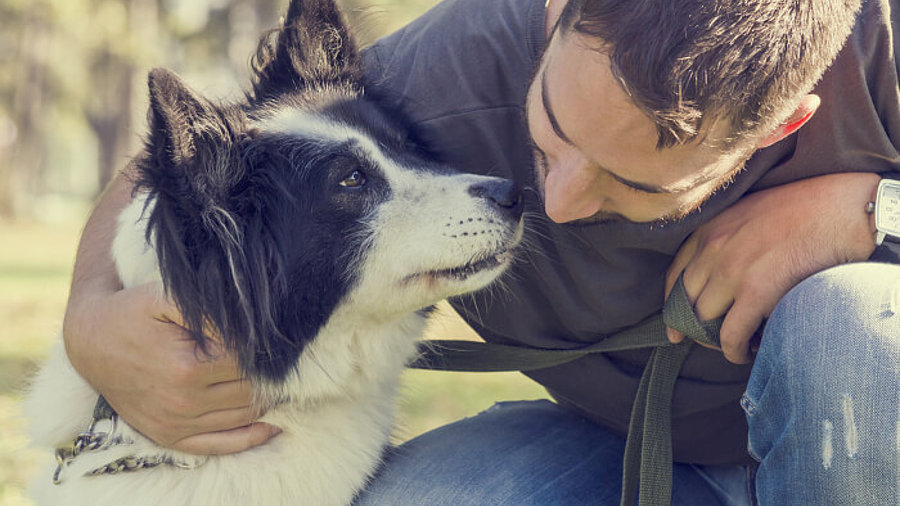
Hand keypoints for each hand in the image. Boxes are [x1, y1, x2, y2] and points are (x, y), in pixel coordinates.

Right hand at [63, 282, 279, 453]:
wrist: (90, 340)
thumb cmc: (132, 312)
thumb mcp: (166, 296)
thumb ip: (210, 309)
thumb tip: (251, 323)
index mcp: (187, 368)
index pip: (251, 363)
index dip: (268, 349)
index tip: (278, 338)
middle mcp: (183, 402)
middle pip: (252, 391)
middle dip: (273, 374)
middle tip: (286, 358)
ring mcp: (176, 424)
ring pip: (244, 417)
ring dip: (268, 400)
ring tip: (281, 379)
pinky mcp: (170, 436)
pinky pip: (222, 444)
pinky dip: (252, 436)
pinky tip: (273, 422)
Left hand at [665, 173, 879, 363]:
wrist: (841, 208)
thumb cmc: (804, 209)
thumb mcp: (749, 214)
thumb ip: (727, 239)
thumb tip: (719, 277)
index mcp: (709, 228)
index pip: (675, 275)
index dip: (672, 305)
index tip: (674, 325)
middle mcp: (713, 249)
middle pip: (686, 301)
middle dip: (693, 327)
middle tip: (708, 341)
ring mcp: (732, 270)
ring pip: (704, 320)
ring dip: (715, 340)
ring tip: (734, 346)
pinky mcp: (756, 292)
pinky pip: (731, 335)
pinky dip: (734, 351)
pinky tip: (746, 354)